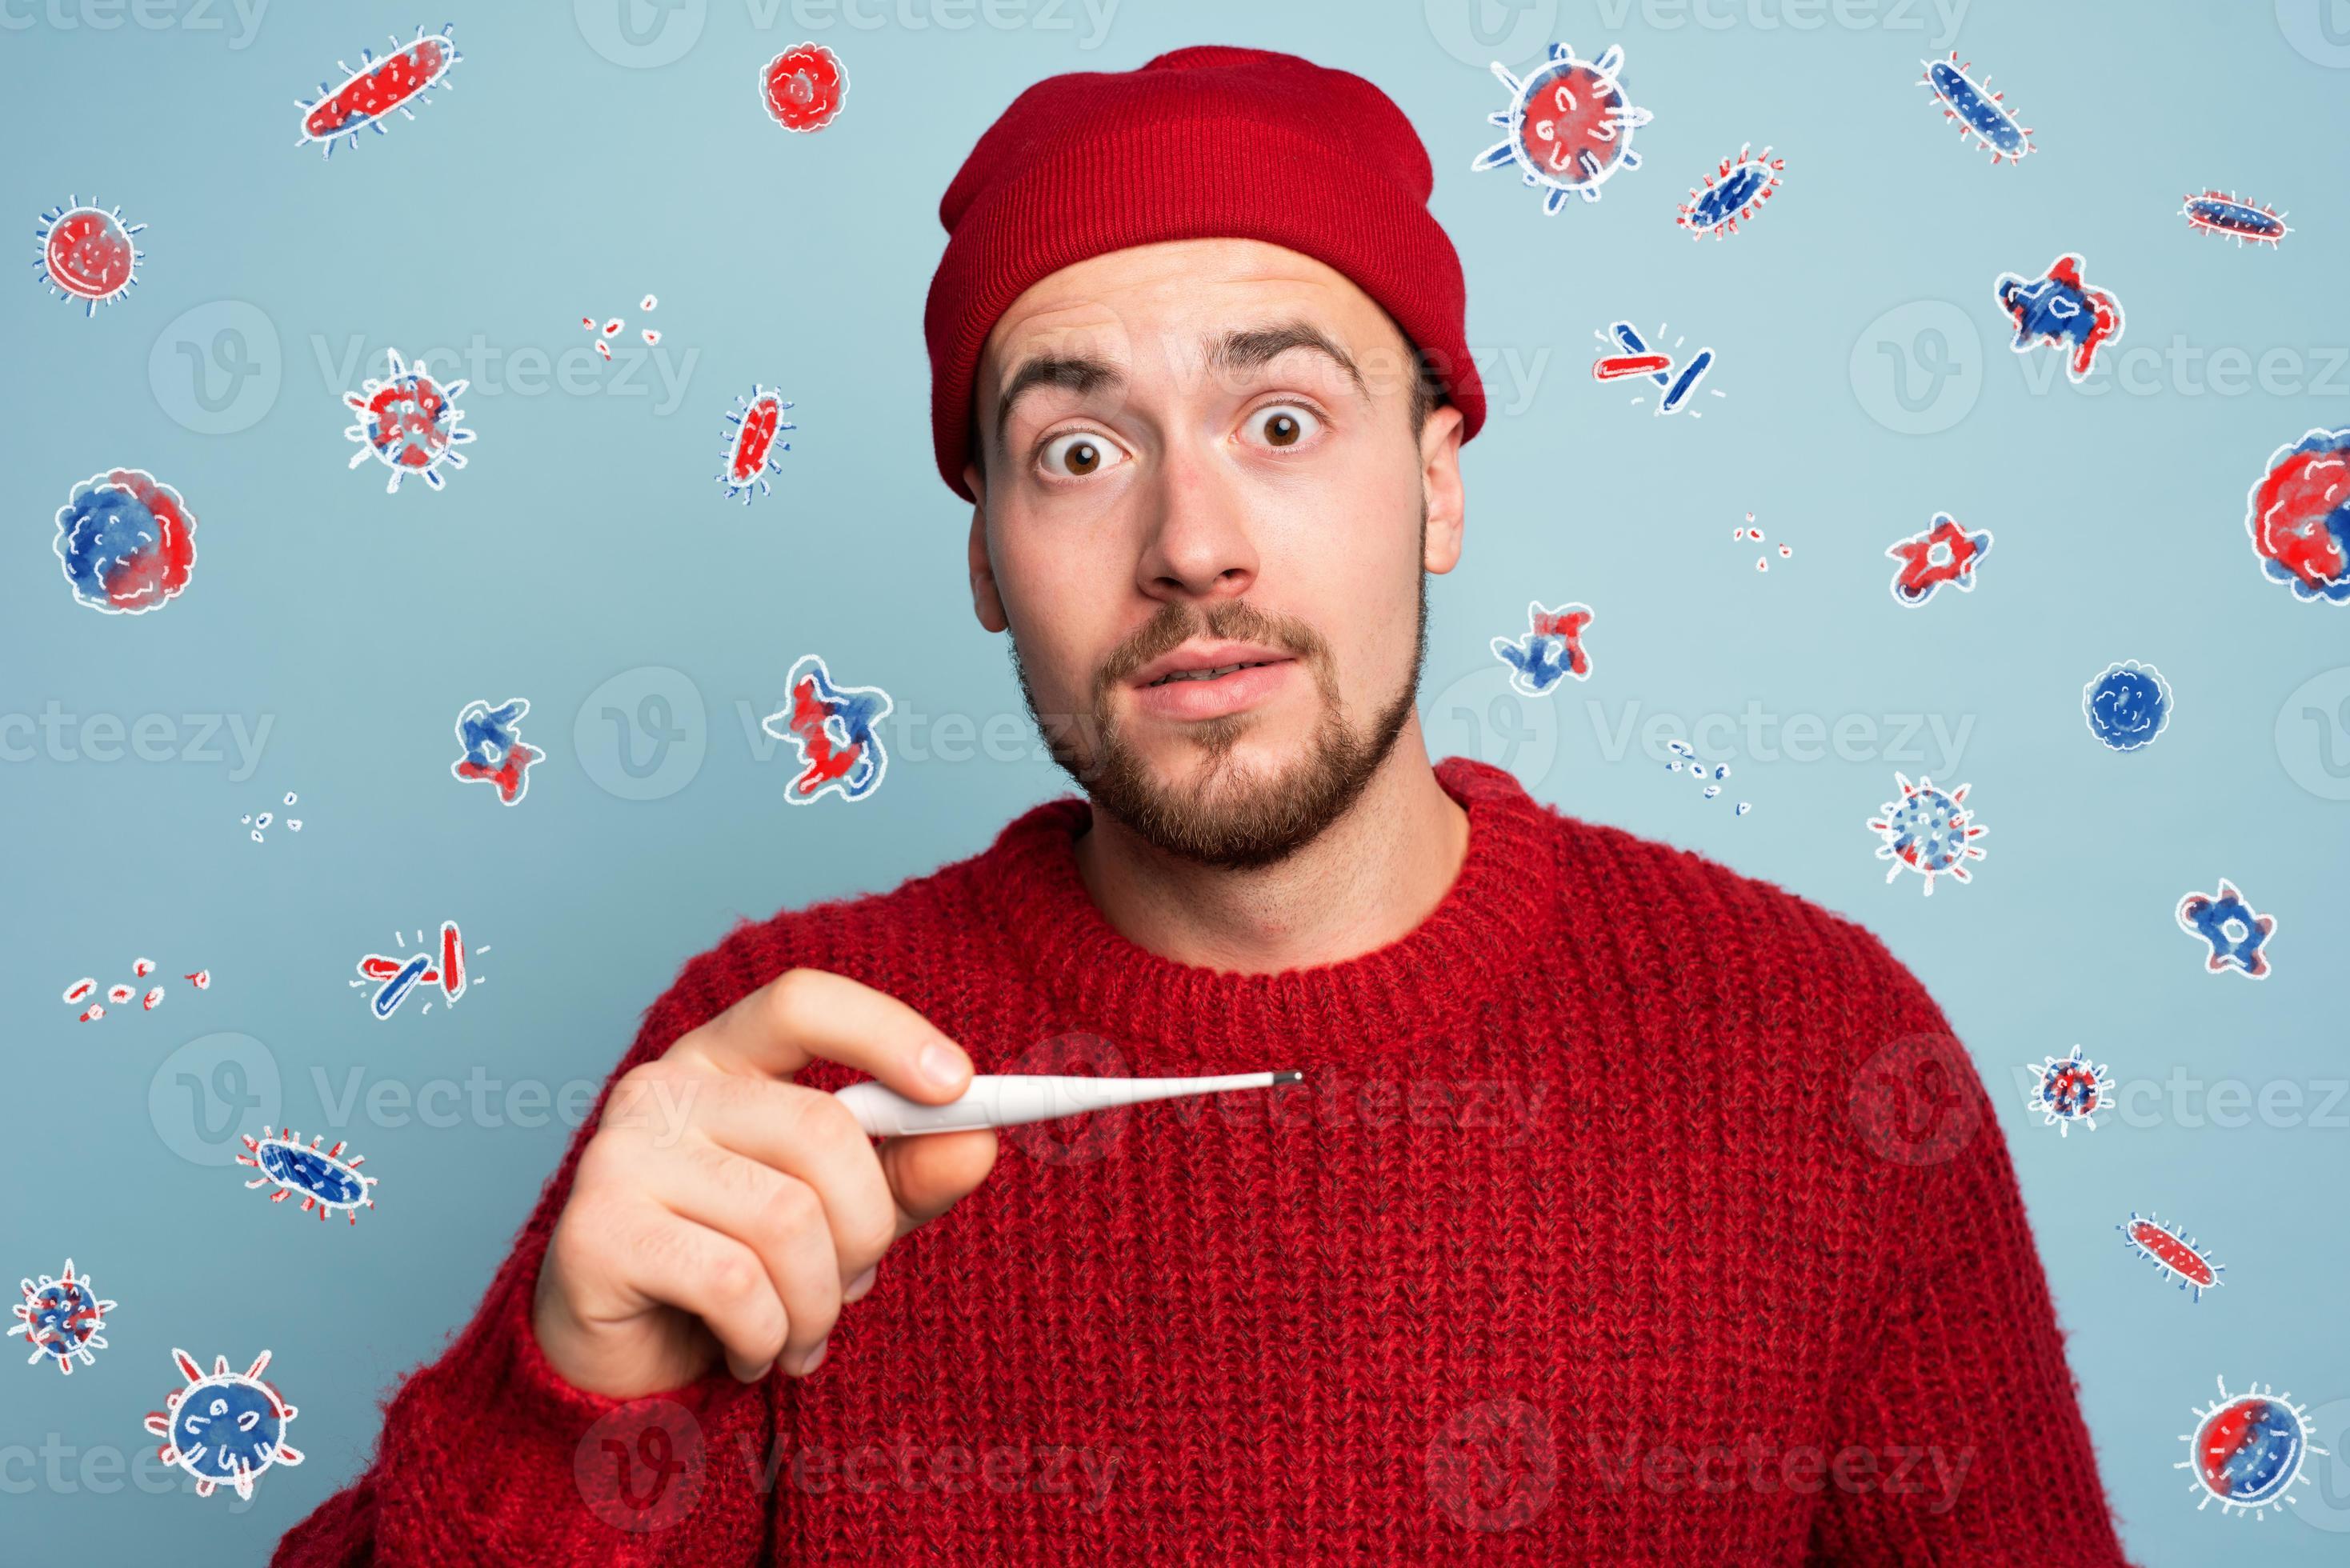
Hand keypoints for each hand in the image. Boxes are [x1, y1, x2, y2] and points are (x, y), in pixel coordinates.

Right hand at [533, 968, 996, 1397]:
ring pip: (787, 1219)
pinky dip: (769, 1336)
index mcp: (722, 1059)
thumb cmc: (743, 1269)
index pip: (802, 1003)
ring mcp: (618, 1154)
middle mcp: (662, 1088)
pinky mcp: (596, 1233)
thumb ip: (908, 1172)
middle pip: (821, 1130)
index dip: (885, 1032)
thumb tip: (976, 1141)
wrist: (630, 1370)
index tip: (959, 1087)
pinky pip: (736, 1283)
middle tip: (854, 1284)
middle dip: (867, 1228)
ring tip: (801, 1333)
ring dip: (819, 1301)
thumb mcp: (843, 1215)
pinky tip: (752, 1352)